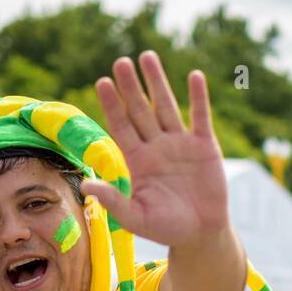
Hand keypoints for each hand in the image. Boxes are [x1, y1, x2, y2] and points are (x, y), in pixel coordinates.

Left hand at [83, 50, 229, 248]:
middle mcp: (156, 146)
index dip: (112, 104)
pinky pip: (200, 117)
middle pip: (140, 110)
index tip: (102, 82)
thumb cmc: (166, 228)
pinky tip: (194, 76)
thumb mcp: (136, 217)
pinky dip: (198, 98)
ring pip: (166, 107)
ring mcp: (181, 144)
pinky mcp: (205, 146)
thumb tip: (86, 185)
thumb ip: (113, 201)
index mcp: (138, 160)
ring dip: (158, 82)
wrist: (200, 234)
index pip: (121, 126)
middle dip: (131, 87)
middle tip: (120, 62)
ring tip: (147, 56)